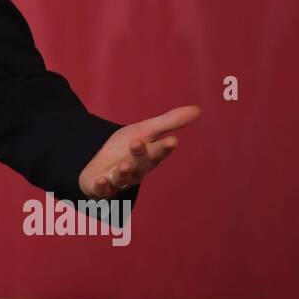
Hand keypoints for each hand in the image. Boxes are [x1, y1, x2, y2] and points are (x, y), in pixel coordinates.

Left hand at [78, 105, 200, 197]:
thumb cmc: (126, 149)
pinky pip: (102, 189)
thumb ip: (169, 122)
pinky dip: (101, 186)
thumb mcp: (145, 131)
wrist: (102, 167)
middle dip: (140, 155)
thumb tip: (198, 110)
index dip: (164, 147)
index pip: (158, 151)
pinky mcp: (101, 187)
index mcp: (149, 157)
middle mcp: (136, 170)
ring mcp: (119, 180)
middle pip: (140, 163)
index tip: (172, 140)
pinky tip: (100, 180)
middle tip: (137, 143)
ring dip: (123, 172)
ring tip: (123, 165)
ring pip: (123, 177)